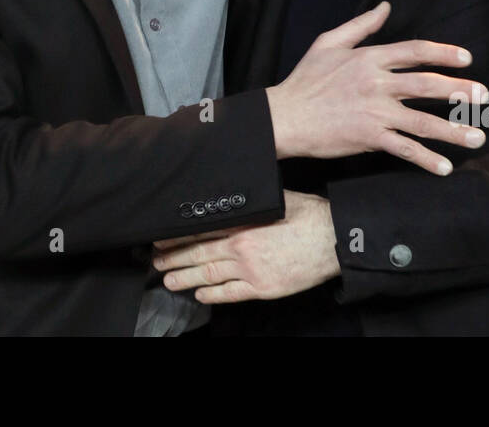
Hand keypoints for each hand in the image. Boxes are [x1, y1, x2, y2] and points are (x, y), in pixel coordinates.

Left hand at [152, 190, 338, 302]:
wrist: (332, 240)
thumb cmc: (308, 215)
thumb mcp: (276, 198)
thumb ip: (251, 200)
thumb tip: (232, 192)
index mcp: (243, 224)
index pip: (201, 230)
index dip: (178, 236)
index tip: (161, 238)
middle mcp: (241, 247)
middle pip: (199, 254)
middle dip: (174, 258)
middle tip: (156, 261)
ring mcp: (251, 270)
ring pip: (209, 275)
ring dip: (185, 278)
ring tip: (168, 280)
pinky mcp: (263, 288)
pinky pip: (231, 294)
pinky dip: (212, 295)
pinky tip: (199, 294)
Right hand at [265, 1, 487, 175]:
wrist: (286, 116)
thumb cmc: (305, 79)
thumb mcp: (328, 42)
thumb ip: (361, 26)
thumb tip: (386, 6)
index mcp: (369, 59)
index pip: (414, 51)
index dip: (443, 53)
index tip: (467, 59)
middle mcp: (377, 84)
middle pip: (426, 84)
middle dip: (459, 90)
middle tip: (484, 96)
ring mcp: (375, 112)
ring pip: (422, 121)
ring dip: (453, 130)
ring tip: (477, 136)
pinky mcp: (369, 137)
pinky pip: (405, 149)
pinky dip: (426, 159)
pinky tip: (445, 167)